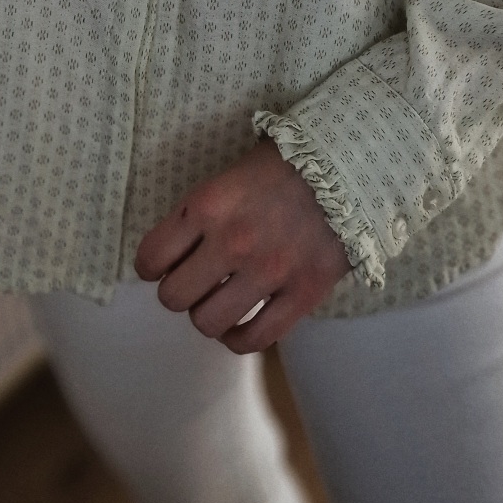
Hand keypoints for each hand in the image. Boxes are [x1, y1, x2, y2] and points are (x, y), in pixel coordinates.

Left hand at [134, 138, 351, 353]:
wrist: (351, 162)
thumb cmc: (286, 163)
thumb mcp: (233, 172)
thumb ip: (203, 209)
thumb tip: (177, 249)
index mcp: (208, 204)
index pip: (151, 258)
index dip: (152, 266)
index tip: (162, 266)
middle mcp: (232, 241)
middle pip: (173, 297)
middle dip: (179, 291)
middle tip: (196, 280)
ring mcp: (268, 271)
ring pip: (207, 323)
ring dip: (209, 315)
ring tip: (221, 299)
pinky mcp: (302, 293)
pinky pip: (253, 339)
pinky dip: (238, 338)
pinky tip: (241, 323)